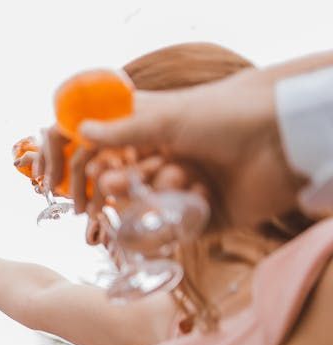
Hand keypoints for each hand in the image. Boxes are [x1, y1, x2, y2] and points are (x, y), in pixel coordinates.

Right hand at [44, 74, 304, 228]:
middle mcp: (157, 161)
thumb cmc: (225, 113)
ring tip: (173, 179)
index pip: (96, 152)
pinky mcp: (200, 216)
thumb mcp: (167, 118)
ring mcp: (178, 190)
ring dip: (150, 198)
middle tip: (110, 190)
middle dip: (110, 189)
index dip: (75, 166)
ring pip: (142, 210)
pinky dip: (179, 218)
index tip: (60, 181)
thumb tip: (80, 131)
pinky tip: (200, 191)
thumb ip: (122, 130)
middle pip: (114, 187)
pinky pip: (173, 231)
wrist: (285, 137)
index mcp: (145, 133)